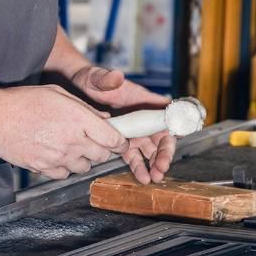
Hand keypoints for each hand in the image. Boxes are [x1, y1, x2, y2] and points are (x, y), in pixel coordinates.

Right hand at [0, 85, 126, 179]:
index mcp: (79, 120)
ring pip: (84, 167)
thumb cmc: (24, 101)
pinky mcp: (45, 168)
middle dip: (101, 149)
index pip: (114, 140)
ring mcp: (59, 157)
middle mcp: (72, 141)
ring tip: (70, 146)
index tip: (118, 141)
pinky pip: (65, 174)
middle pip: (101, 156)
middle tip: (91, 141)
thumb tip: (105, 120)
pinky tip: (56, 154)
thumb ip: (85, 108)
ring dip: (82, 159)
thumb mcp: (59, 94)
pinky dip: (64, 167)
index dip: (120, 142)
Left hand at [68, 65, 173, 183]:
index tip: (178, 139)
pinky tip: (142, 178)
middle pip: (160, 137)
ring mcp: (133, 131)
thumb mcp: (97, 78)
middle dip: (163, 153)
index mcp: (142, 101)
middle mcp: (141, 118)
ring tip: (154, 177)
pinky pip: (133, 156)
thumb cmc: (92, 80)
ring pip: (149, 150)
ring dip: (153, 164)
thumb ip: (107, 79)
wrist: (78, 89)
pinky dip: (138, 167)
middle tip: (162, 167)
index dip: (174, 126)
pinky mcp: (122, 140)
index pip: (163, 115)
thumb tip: (117, 76)